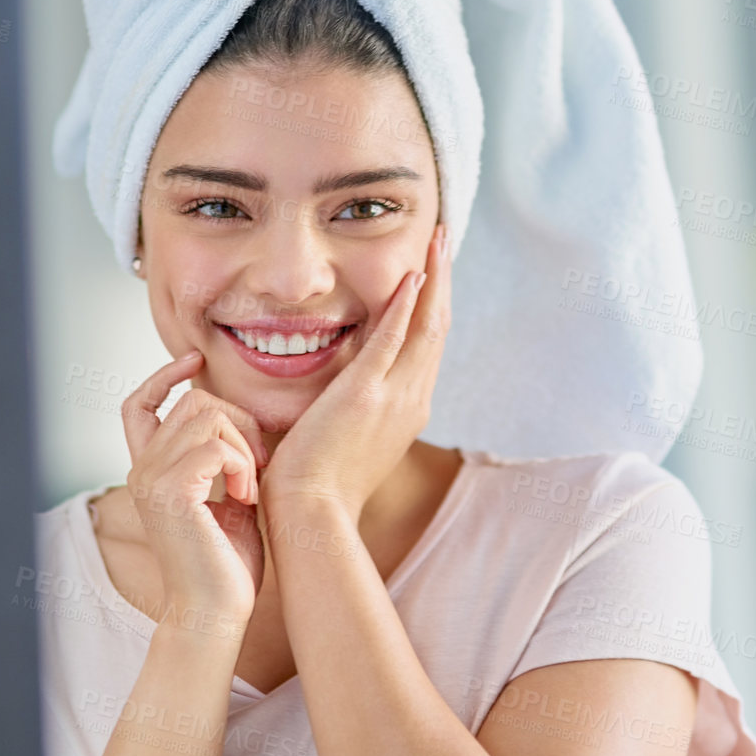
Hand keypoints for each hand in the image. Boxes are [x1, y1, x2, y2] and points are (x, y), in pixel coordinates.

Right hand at [120, 353, 269, 634]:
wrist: (217, 614)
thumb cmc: (228, 564)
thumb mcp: (228, 497)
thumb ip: (226, 458)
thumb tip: (245, 420)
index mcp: (151, 470)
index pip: (138, 404)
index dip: (164, 375)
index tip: (196, 360)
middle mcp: (142, 470)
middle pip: (193, 400)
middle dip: (239, 419)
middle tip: (258, 465)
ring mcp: (151, 479)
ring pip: (208, 415)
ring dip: (245, 445)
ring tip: (251, 487)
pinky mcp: (170, 492)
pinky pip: (217, 445)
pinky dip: (243, 465)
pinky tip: (247, 498)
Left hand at [261, 222, 451, 526]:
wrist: (311, 515)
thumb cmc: (316, 484)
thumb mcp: (349, 434)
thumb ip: (355, 402)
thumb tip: (343, 378)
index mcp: (408, 409)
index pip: (428, 344)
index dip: (434, 303)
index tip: (433, 270)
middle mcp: (413, 400)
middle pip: (437, 327)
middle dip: (443, 279)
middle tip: (443, 240)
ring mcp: (395, 397)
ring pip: (426, 325)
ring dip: (434, 278)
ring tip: (437, 240)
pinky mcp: (366, 395)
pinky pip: (393, 340)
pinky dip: (406, 305)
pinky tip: (413, 275)